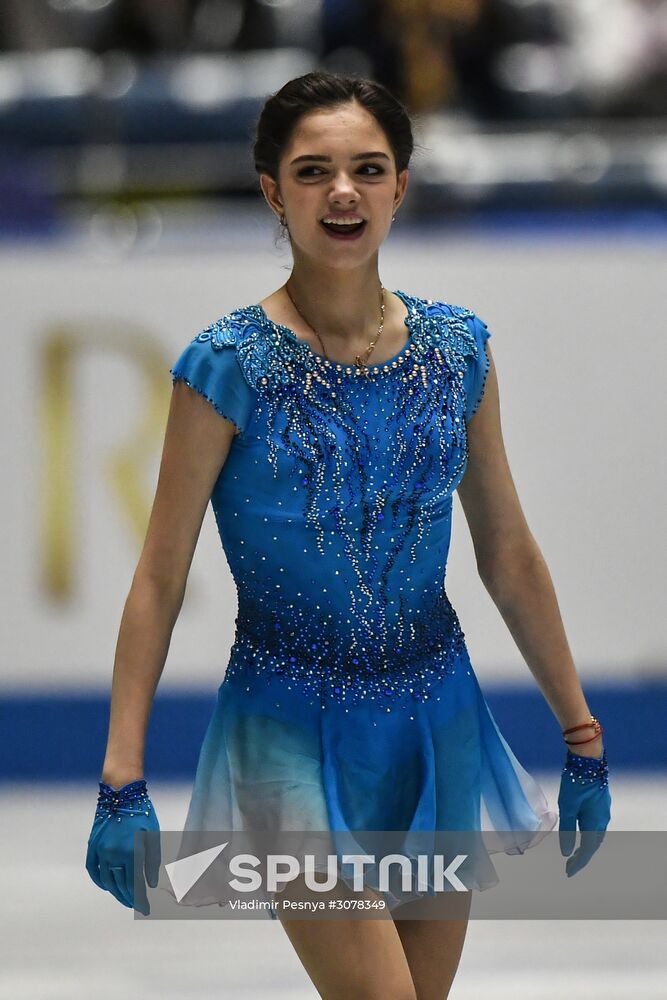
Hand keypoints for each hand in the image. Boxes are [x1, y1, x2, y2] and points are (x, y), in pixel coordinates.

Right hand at [85, 779, 160, 914]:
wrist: (120, 792)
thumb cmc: (142, 811)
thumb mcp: (153, 834)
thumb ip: (152, 861)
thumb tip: (150, 884)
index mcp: (131, 852)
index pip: (135, 885)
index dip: (140, 899)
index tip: (146, 910)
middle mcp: (113, 854)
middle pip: (120, 885)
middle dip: (129, 898)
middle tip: (136, 905)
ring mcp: (100, 851)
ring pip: (106, 880)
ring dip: (115, 892)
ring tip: (124, 898)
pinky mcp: (92, 845)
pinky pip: (92, 869)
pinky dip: (99, 880)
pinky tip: (107, 886)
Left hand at [558, 748, 610, 876]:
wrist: (587, 759)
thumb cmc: (576, 782)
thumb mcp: (567, 807)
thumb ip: (567, 830)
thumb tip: (566, 852)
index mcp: (596, 822)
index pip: (588, 849)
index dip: (578, 862)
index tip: (568, 872)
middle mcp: (603, 818)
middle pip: (594, 844)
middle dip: (582, 856)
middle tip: (570, 865)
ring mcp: (603, 810)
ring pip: (596, 834)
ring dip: (586, 845)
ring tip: (574, 853)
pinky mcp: (600, 802)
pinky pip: (595, 824)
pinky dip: (588, 834)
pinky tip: (581, 831)